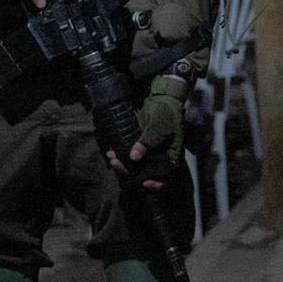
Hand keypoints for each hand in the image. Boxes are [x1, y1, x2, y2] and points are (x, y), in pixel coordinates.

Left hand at [105, 75, 186, 190]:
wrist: (162, 98)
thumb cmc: (167, 112)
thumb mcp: (158, 127)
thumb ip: (147, 143)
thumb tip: (134, 158)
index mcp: (172, 155)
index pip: (166, 175)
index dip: (157, 183)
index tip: (144, 183)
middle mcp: (162, 156)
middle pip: (147, 172)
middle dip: (130, 172)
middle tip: (116, 165)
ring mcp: (152, 151)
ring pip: (137, 164)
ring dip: (124, 164)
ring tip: (111, 158)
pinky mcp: (143, 145)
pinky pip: (132, 154)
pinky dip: (122, 155)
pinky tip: (112, 152)